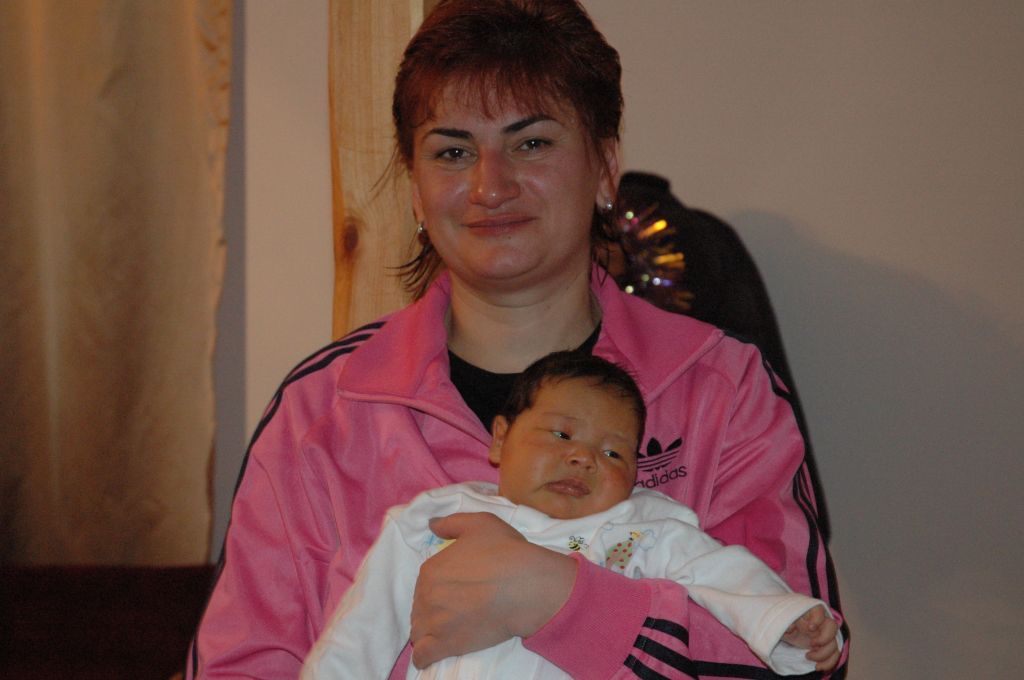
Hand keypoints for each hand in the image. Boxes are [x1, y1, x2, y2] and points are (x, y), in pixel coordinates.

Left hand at [409, 512, 576, 668]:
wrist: (526, 587)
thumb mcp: (479, 523)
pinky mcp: (445, 646)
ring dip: (430, 631)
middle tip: (459, 609)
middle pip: (421, 607)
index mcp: (430, 569)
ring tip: (451, 629)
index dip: (441, 587)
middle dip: (435, 609)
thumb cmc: (505, 552)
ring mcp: (433, 622)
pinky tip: (437, 651)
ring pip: (419, 631)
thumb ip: (451, 523)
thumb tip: (431, 524)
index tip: (459, 589)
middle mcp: (426, 596)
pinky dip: (426, 655)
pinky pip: (422, 656)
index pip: (425, 583)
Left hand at [783, 605, 839, 671]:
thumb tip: (790, 627)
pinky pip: (834, 655)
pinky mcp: (827, 646)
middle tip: (811, 644)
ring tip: (808, 656)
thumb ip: (786, 621)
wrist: (789, 629)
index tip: (810, 628)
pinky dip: (828, 663)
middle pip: (832, 626)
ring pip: (834, 643)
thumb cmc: (787, 621)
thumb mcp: (783, 620)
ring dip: (824, 654)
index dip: (817, 619)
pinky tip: (817, 667)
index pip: (819, 611)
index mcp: (810, 611)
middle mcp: (821, 621)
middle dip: (824, 638)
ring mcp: (826, 634)